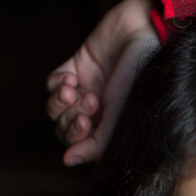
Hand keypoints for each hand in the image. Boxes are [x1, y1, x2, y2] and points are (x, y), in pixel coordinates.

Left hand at [46, 0, 159, 164]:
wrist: (143, 35)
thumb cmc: (140, 80)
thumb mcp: (120, 120)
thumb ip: (95, 145)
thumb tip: (67, 160)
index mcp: (111, 128)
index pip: (80, 145)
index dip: (75, 137)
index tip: (87, 124)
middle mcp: (98, 112)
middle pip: (64, 128)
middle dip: (70, 118)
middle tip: (90, 102)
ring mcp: (86, 89)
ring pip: (55, 108)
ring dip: (61, 102)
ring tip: (76, 89)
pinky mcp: (76, 67)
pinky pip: (52, 84)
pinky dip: (57, 83)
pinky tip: (71, 78)